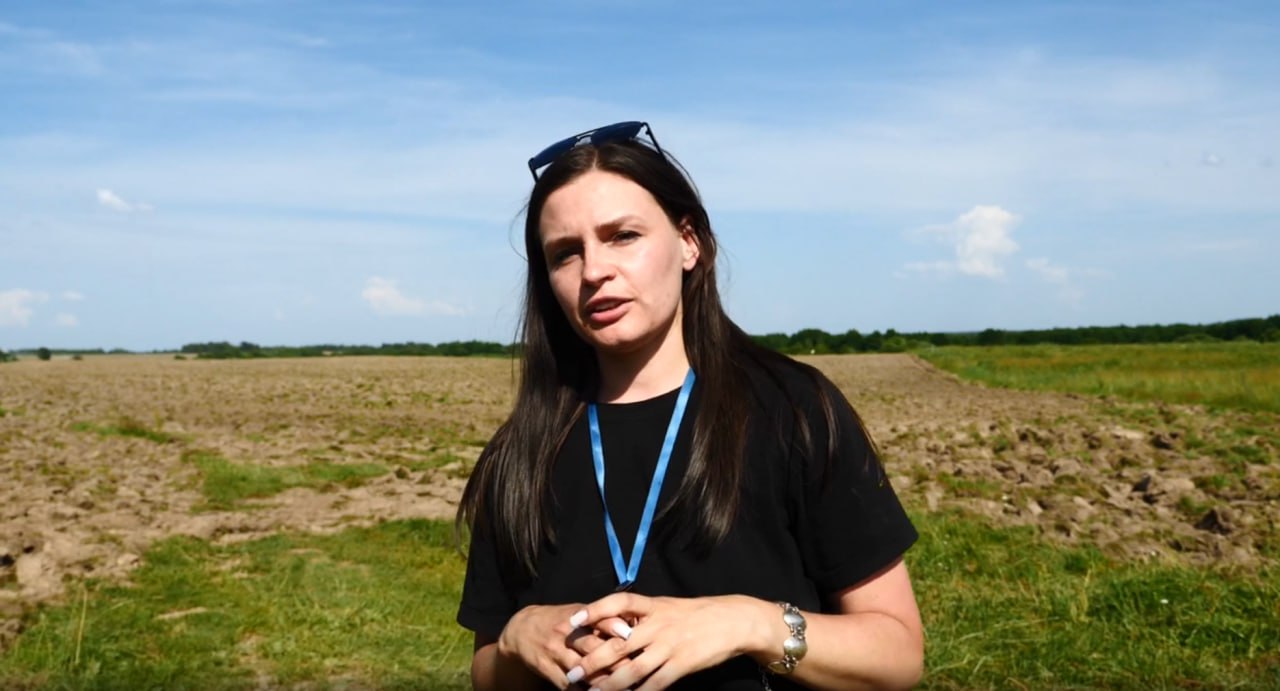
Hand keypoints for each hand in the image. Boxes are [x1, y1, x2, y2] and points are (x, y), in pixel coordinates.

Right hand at [498, 603, 638, 688]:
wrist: (521, 630)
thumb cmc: (557, 620)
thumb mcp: (576, 612)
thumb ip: (600, 618)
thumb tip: (632, 623)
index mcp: (577, 617)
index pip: (597, 620)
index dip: (613, 626)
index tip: (631, 634)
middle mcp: (566, 634)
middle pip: (592, 647)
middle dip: (615, 659)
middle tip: (635, 668)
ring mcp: (556, 653)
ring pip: (582, 670)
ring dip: (603, 681)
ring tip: (623, 687)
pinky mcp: (549, 670)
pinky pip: (569, 685)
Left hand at [568, 593, 767, 690]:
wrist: (733, 621)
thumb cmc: (698, 613)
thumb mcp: (669, 606)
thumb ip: (644, 614)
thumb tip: (615, 623)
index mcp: (653, 605)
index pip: (619, 602)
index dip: (595, 609)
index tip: (573, 620)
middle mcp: (657, 624)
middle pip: (618, 643)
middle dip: (592, 660)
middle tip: (571, 673)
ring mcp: (669, 646)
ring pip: (632, 669)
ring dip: (609, 684)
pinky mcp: (681, 664)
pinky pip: (655, 684)